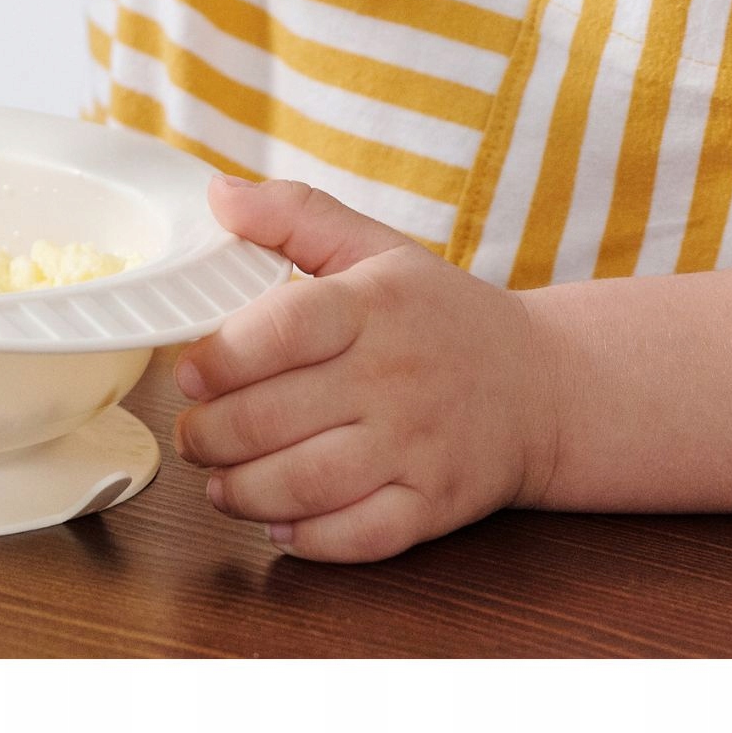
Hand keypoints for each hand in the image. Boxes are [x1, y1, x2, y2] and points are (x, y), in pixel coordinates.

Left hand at [172, 175, 565, 561]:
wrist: (544, 386)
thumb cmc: (441, 313)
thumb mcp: (375, 246)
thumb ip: (294, 214)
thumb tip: (218, 193)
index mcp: (373, 306)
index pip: (284, 328)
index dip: (223, 356)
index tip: (187, 372)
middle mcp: (394, 377)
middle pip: (279, 415)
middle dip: (214, 434)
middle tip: (190, 435)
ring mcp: (418, 446)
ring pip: (311, 483)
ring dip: (245, 491)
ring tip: (215, 482)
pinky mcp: (436, 505)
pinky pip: (363, 535)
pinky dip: (310, 539)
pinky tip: (277, 523)